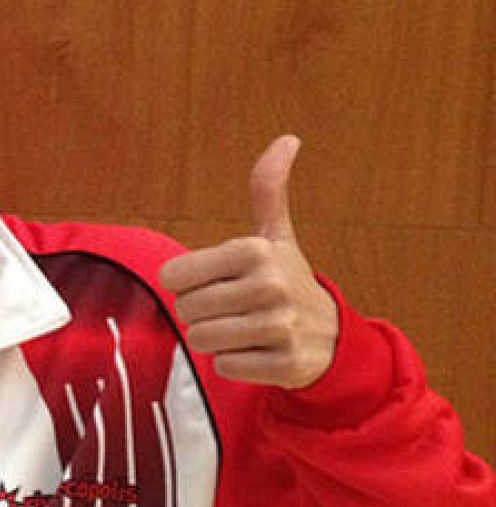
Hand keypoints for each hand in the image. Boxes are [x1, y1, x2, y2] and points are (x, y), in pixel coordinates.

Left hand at [158, 135, 338, 388]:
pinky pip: (224, 367)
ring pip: (201, 340)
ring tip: (244, 329)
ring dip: (216, 340)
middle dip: (202, 313)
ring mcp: (278, 327)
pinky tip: (259, 351)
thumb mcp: (276, 235)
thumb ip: (268, 189)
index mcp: (255, 251)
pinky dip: (235, 364)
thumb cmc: (289, 282)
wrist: (333, 338)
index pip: (173, 276)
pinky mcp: (283, 365)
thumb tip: (287, 139)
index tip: (217, 282)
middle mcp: (268, 286)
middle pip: (186, 310)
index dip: (188, 283)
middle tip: (233, 309)